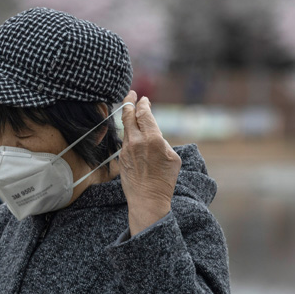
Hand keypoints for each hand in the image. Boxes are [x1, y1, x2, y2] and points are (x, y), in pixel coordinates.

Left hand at [120, 90, 181, 235]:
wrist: (147, 199)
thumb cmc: (164, 180)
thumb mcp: (172, 157)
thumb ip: (162, 141)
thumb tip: (155, 135)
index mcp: (152, 138)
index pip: (144, 114)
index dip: (143, 104)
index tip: (143, 99)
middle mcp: (136, 141)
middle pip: (129, 115)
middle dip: (129, 102)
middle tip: (130, 94)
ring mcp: (126, 149)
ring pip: (125, 128)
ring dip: (127, 117)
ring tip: (128, 108)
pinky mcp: (121, 157)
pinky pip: (125, 141)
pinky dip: (128, 133)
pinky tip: (131, 132)